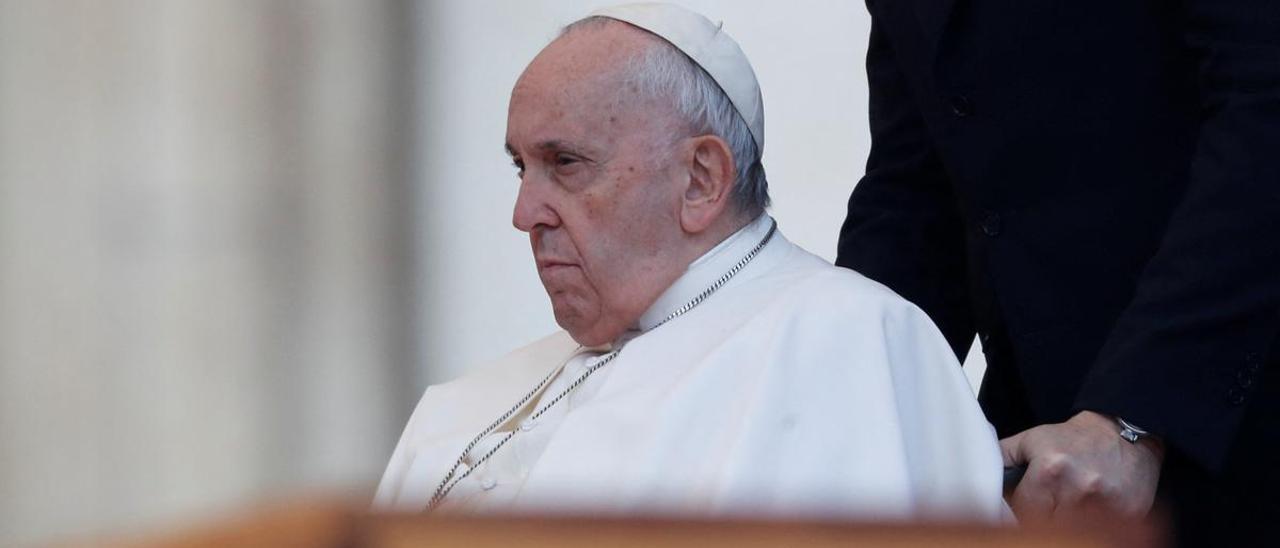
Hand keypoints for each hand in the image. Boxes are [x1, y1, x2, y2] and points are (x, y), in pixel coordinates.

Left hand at [1000, 410, 1163, 523]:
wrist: (1124, 433)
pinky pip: (1100, 530)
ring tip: (1065, 506)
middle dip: (1040, 516)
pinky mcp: (1128, 514)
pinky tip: (1088, 512)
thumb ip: (1002, 456)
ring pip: (1070, 529)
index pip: (1020, 509)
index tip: (1021, 504)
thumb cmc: (1075, 439)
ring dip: (1064, 521)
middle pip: (1044, 523)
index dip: (1018, 509)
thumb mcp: (1032, 439)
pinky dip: (1090, 525)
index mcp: (1049, 471)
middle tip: (1045, 503)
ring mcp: (1104, 505)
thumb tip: (979, 471)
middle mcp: (1076, 489)